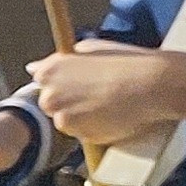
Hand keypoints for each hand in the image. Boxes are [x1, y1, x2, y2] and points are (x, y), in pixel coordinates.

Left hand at [24, 41, 185, 151]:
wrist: (153, 84)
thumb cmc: (126, 62)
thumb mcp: (90, 49)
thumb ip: (58, 61)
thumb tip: (33, 68)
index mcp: (48, 72)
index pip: (41, 82)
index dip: (62, 83)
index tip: (79, 82)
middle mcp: (50, 97)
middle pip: (51, 104)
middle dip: (69, 102)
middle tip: (98, 93)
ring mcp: (64, 119)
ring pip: (68, 122)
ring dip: (82, 117)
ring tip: (110, 103)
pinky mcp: (81, 136)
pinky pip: (84, 134)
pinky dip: (95, 128)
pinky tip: (114, 115)